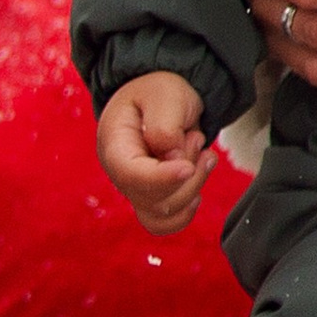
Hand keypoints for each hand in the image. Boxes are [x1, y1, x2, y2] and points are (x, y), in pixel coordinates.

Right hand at [97, 72, 214, 231]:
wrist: (161, 99)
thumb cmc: (158, 94)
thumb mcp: (164, 94)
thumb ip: (165, 126)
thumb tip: (171, 158)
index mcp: (114, 144)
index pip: (131, 175)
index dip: (161, 178)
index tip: (187, 167)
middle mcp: (119, 173)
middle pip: (152, 198)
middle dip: (187, 172)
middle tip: (195, 137)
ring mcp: (135, 189)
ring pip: (164, 212)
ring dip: (195, 184)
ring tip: (202, 152)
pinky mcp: (151, 198)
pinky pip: (165, 222)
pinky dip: (187, 210)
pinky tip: (197, 180)